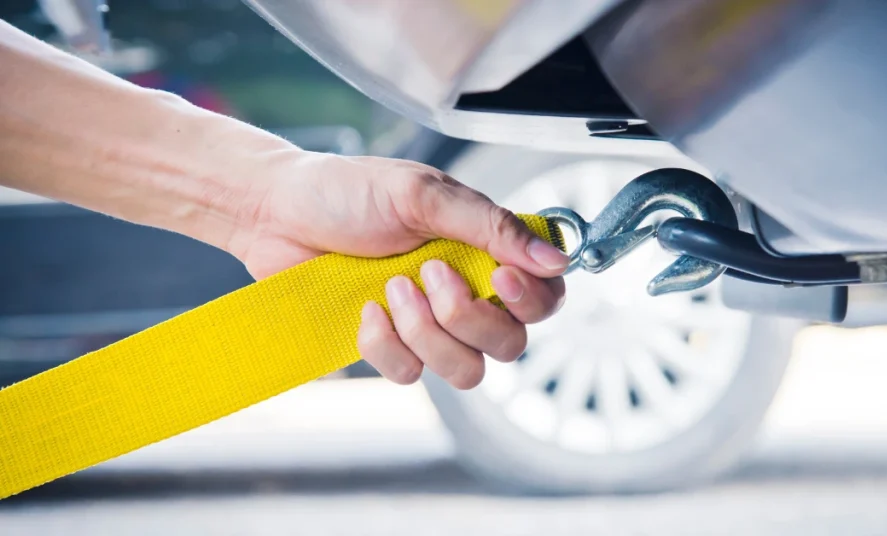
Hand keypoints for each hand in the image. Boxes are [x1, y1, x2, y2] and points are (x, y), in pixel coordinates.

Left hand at [234, 152, 567, 388]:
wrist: (277, 213)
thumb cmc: (349, 192)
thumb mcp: (423, 194)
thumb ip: (491, 227)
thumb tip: (556, 259)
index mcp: (485, 252)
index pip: (545, 297)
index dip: (533, 300)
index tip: (501, 279)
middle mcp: (467, 294)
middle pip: (511, 344)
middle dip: (468, 317)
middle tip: (427, 272)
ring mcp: (430, 327)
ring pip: (467, 372)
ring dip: (428, 335)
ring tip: (392, 288)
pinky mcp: (391, 348)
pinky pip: (410, 375)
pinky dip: (386, 345)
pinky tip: (364, 310)